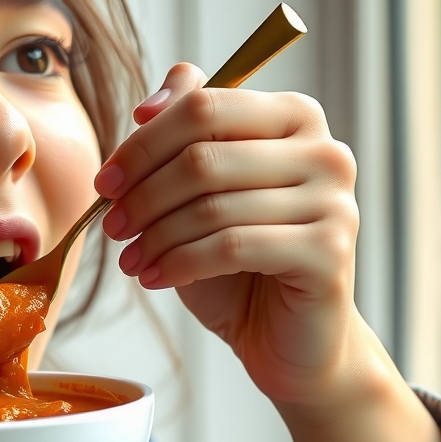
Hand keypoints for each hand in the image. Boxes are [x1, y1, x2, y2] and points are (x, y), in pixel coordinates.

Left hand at [95, 64, 360, 407]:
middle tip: (112, 227)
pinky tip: (154, 278)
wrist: (289, 336)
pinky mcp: (329, 252)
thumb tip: (146, 106)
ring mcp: (334, 201)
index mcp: (296, 116)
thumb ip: (185, 135)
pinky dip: (179, 263)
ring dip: (155, 236)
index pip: (204, 105)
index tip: (106, 181)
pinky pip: (231, 246)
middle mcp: (325, 151)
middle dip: (143, 195)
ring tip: (129, 259)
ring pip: (212, 205)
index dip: (143, 144)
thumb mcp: (204, 190)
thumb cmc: (240, 259)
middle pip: (203, 156)